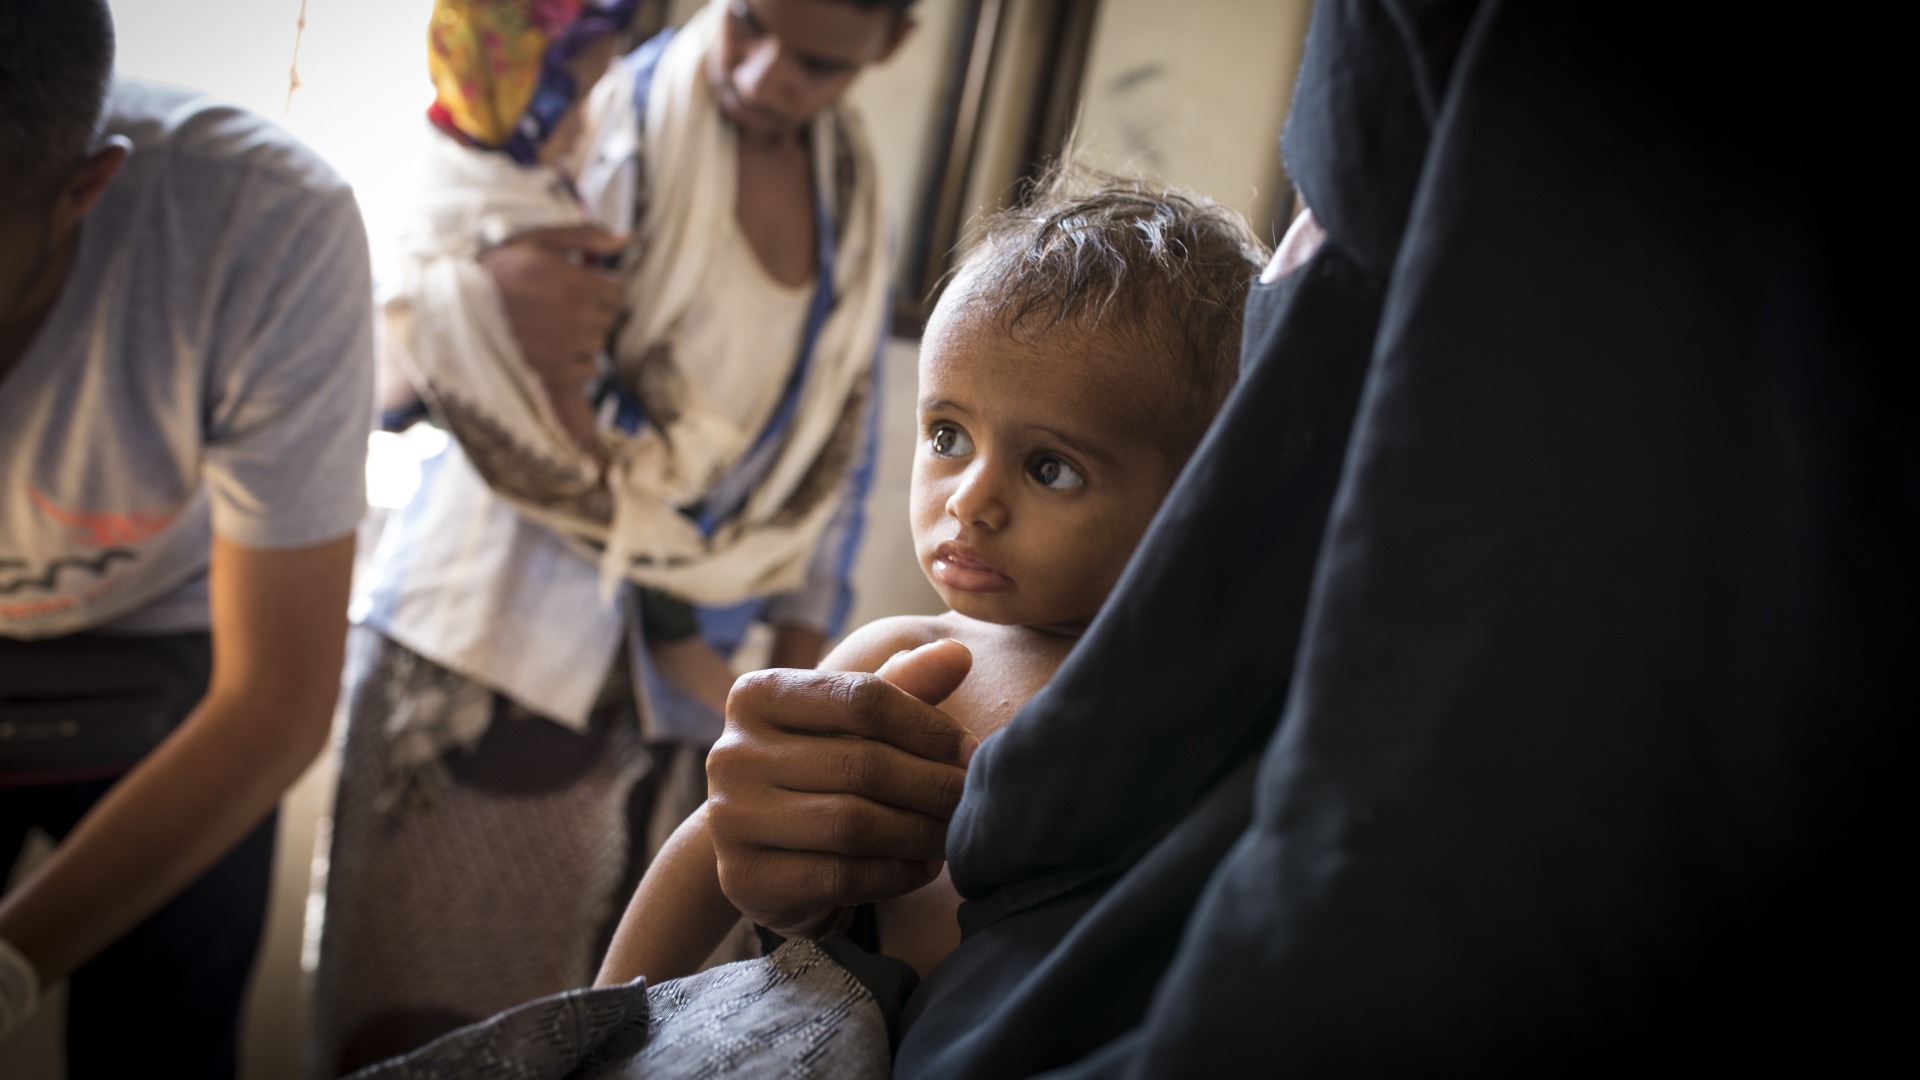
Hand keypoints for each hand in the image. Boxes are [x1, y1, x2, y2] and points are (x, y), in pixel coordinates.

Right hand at [478, 224, 626, 385]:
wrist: (461, 307)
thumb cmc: (502, 269)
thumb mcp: (541, 241)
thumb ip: (587, 237)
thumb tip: (628, 237)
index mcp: (578, 284)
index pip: (616, 292)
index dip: (600, 287)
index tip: (579, 285)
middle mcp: (578, 317)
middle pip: (609, 318)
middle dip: (592, 310)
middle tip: (562, 304)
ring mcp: (567, 346)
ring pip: (598, 343)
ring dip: (584, 335)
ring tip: (554, 323)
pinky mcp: (556, 370)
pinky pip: (589, 369)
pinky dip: (578, 360)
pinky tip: (555, 346)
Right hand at [707, 640, 976, 936]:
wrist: (761, 848)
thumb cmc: (819, 765)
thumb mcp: (852, 719)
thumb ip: (904, 684)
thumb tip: (959, 653)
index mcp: (756, 695)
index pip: (862, 699)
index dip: (928, 726)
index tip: (970, 751)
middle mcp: (731, 753)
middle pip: (861, 763)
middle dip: (932, 784)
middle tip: (970, 799)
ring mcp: (731, 819)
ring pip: (852, 824)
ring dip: (918, 832)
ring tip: (951, 833)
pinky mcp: (745, 879)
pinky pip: (840, 876)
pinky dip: (895, 873)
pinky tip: (924, 866)